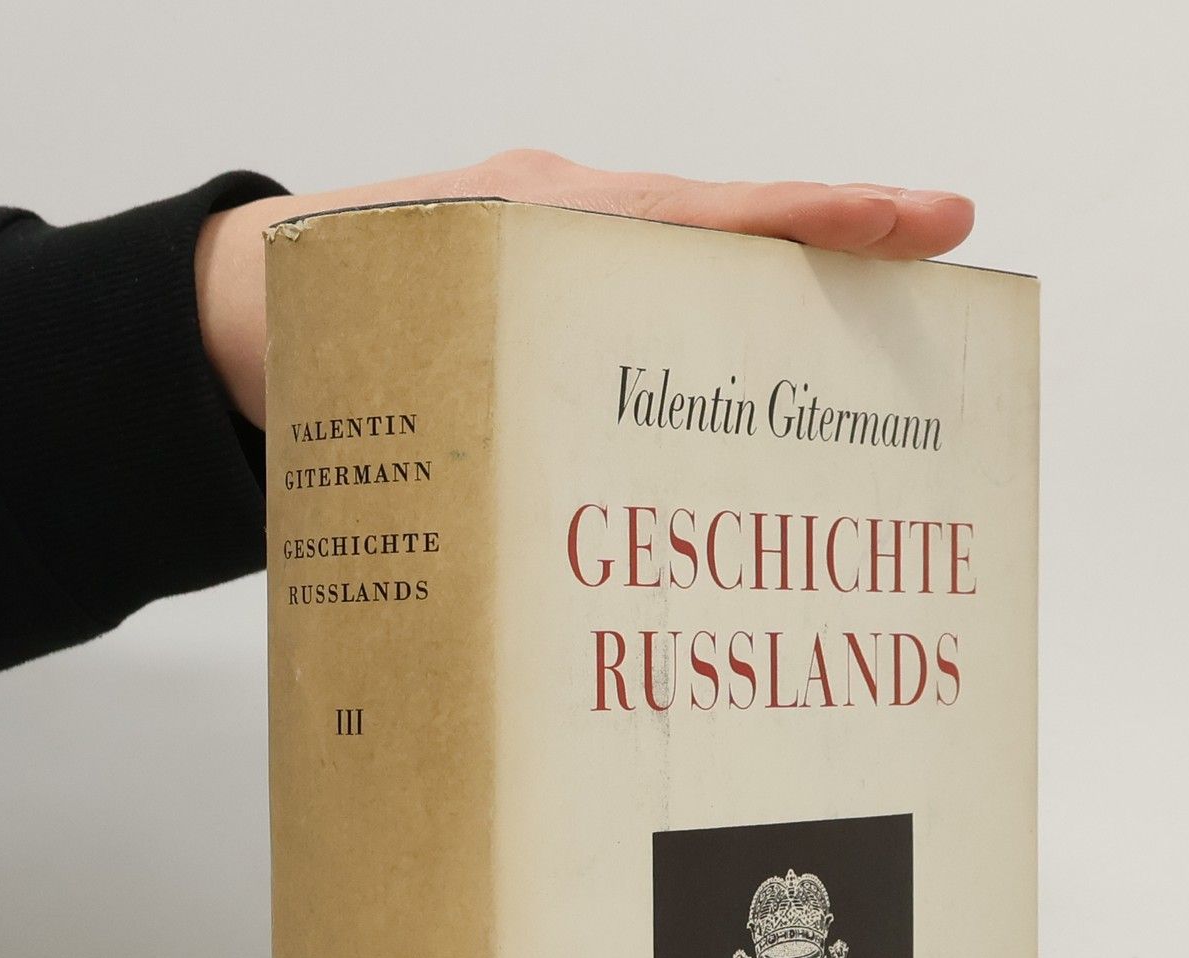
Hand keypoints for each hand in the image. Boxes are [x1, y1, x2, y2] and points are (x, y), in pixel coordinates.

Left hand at [194, 150, 976, 426]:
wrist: (250, 311)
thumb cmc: (326, 324)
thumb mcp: (400, 348)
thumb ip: (489, 388)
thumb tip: (557, 514)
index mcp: (548, 219)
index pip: (711, 213)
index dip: (821, 218)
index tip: (919, 220)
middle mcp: (576, 229)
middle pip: (731, 238)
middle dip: (836, 253)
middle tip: (938, 262)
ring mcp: (574, 260)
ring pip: (698, 284)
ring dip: (780, 321)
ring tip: (872, 374)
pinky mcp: (559, 301)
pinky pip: (648, 318)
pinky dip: (707, 356)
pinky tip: (750, 424)